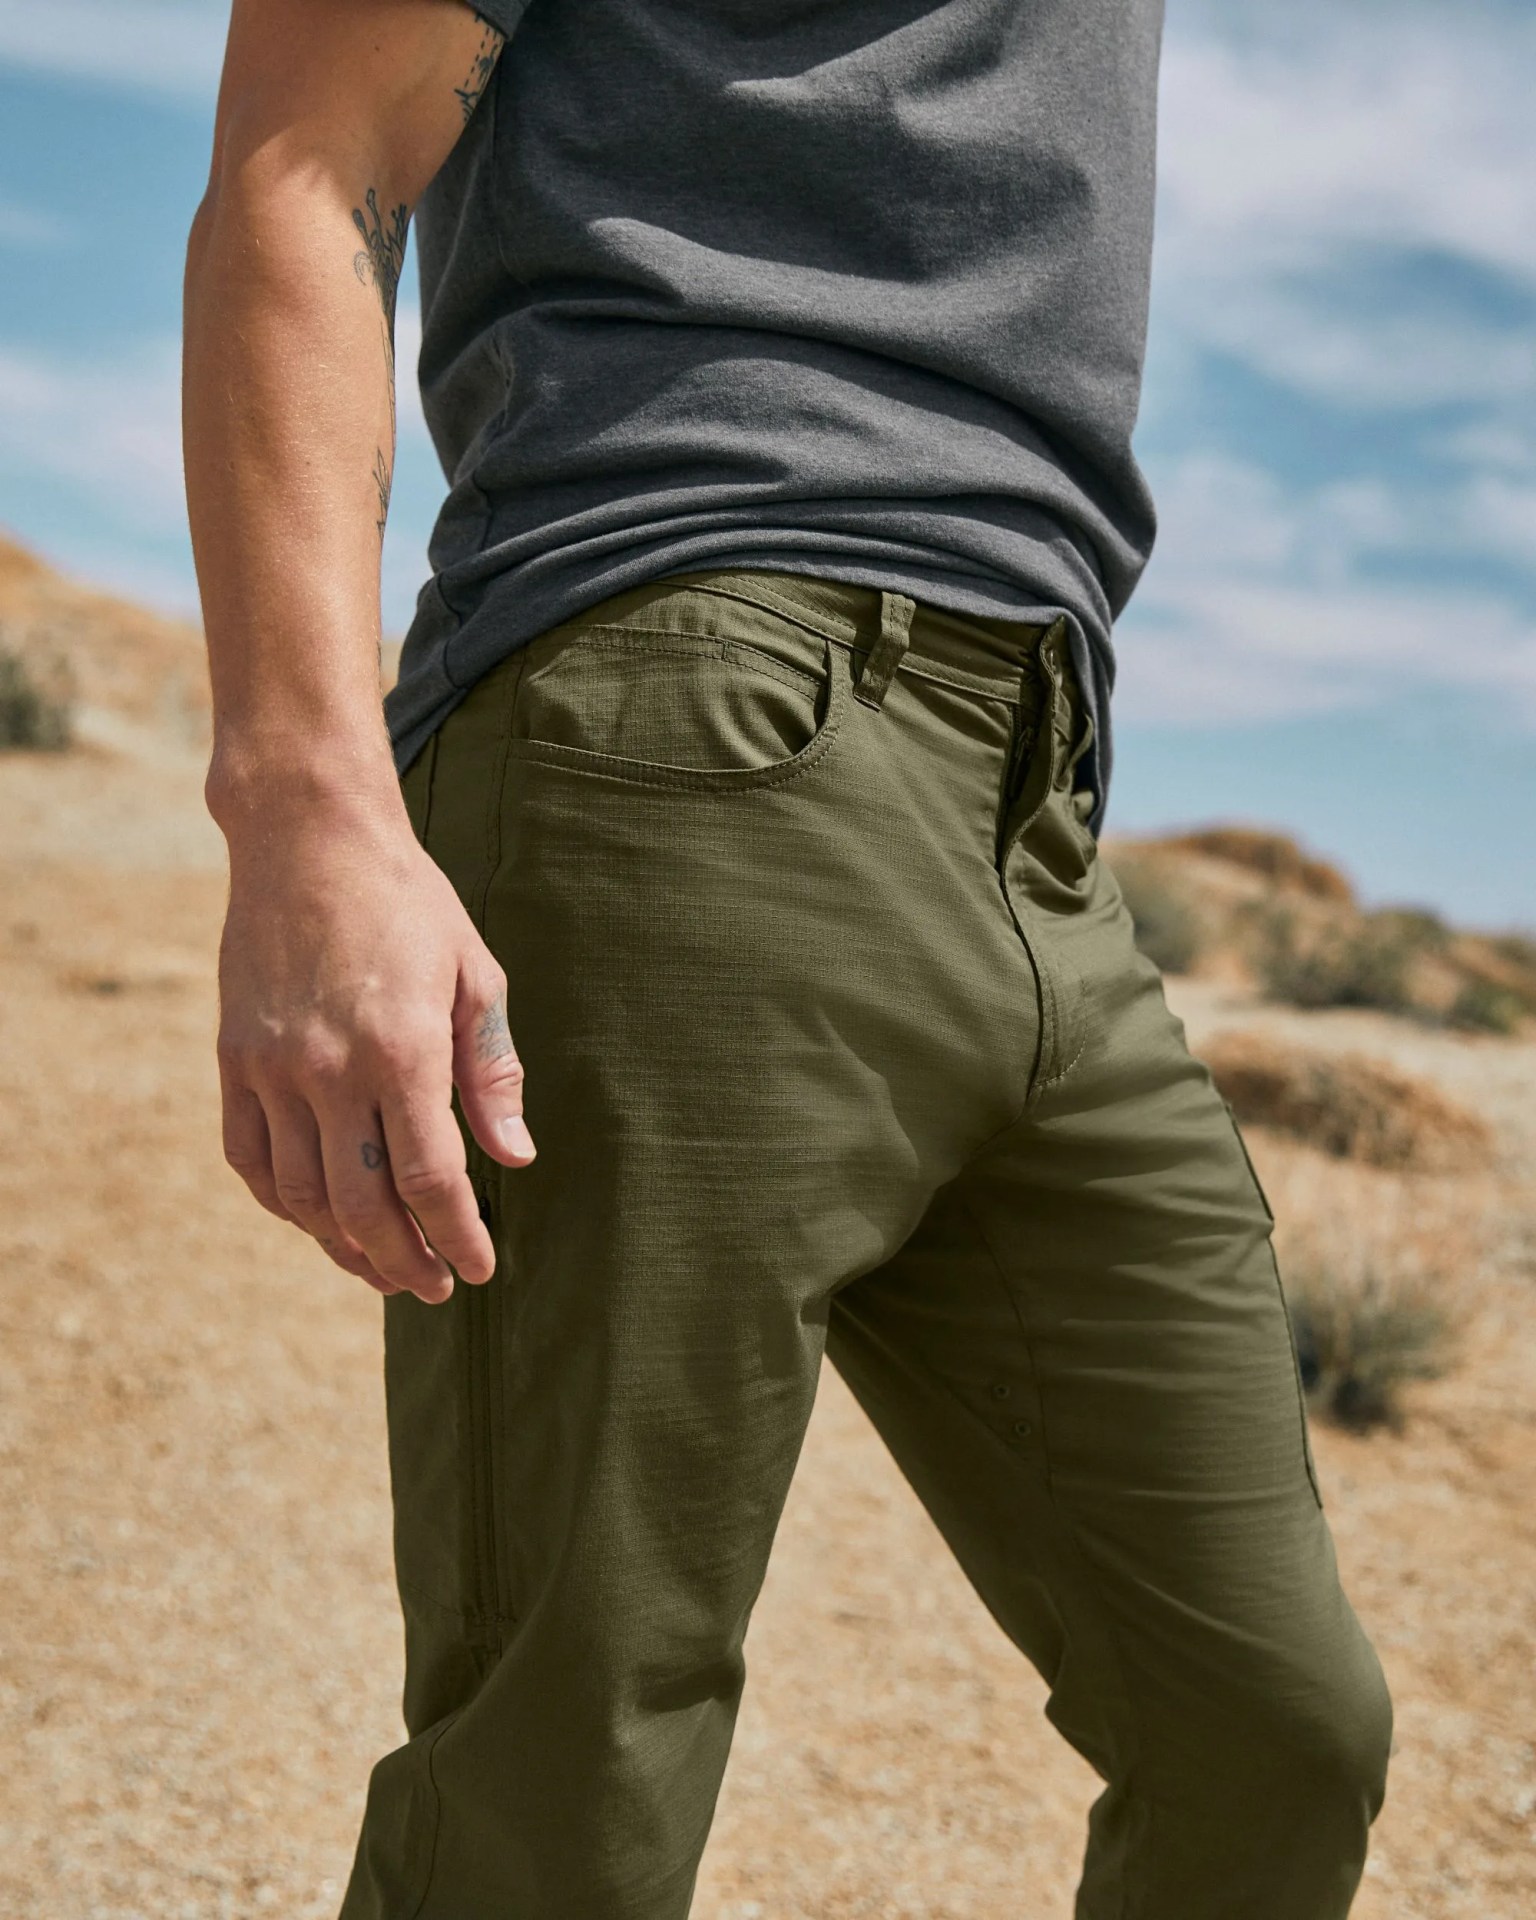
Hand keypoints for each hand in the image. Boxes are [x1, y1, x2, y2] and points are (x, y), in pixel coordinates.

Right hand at [214, 790, 533, 1301]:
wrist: (307, 839)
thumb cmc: (408, 904)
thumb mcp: (474, 976)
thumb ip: (491, 1073)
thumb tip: (514, 1156)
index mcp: (401, 1049)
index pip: (430, 1180)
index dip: (457, 1236)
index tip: (479, 1269)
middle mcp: (330, 1069)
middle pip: (362, 1207)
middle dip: (405, 1262)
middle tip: (435, 1286)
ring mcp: (272, 1068)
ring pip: (302, 1197)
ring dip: (345, 1248)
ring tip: (385, 1268)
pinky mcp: (234, 1060)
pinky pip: (251, 1159)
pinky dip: (285, 1204)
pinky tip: (319, 1220)